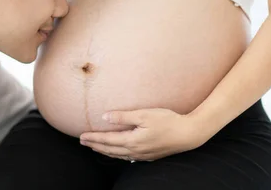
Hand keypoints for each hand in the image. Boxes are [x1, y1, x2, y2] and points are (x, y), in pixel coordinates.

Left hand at [79, 108, 204, 161]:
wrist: (188, 134)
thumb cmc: (167, 121)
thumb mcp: (144, 114)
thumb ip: (123, 117)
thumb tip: (105, 117)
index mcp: (132, 140)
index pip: (107, 140)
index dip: (94, 138)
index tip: (82, 136)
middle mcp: (135, 150)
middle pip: (110, 149)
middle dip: (96, 146)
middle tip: (83, 142)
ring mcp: (143, 155)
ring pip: (118, 155)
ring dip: (105, 151)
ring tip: (96, 147)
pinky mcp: (149, 155)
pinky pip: (128, 157)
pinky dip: (117, 154)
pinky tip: (117, 153)